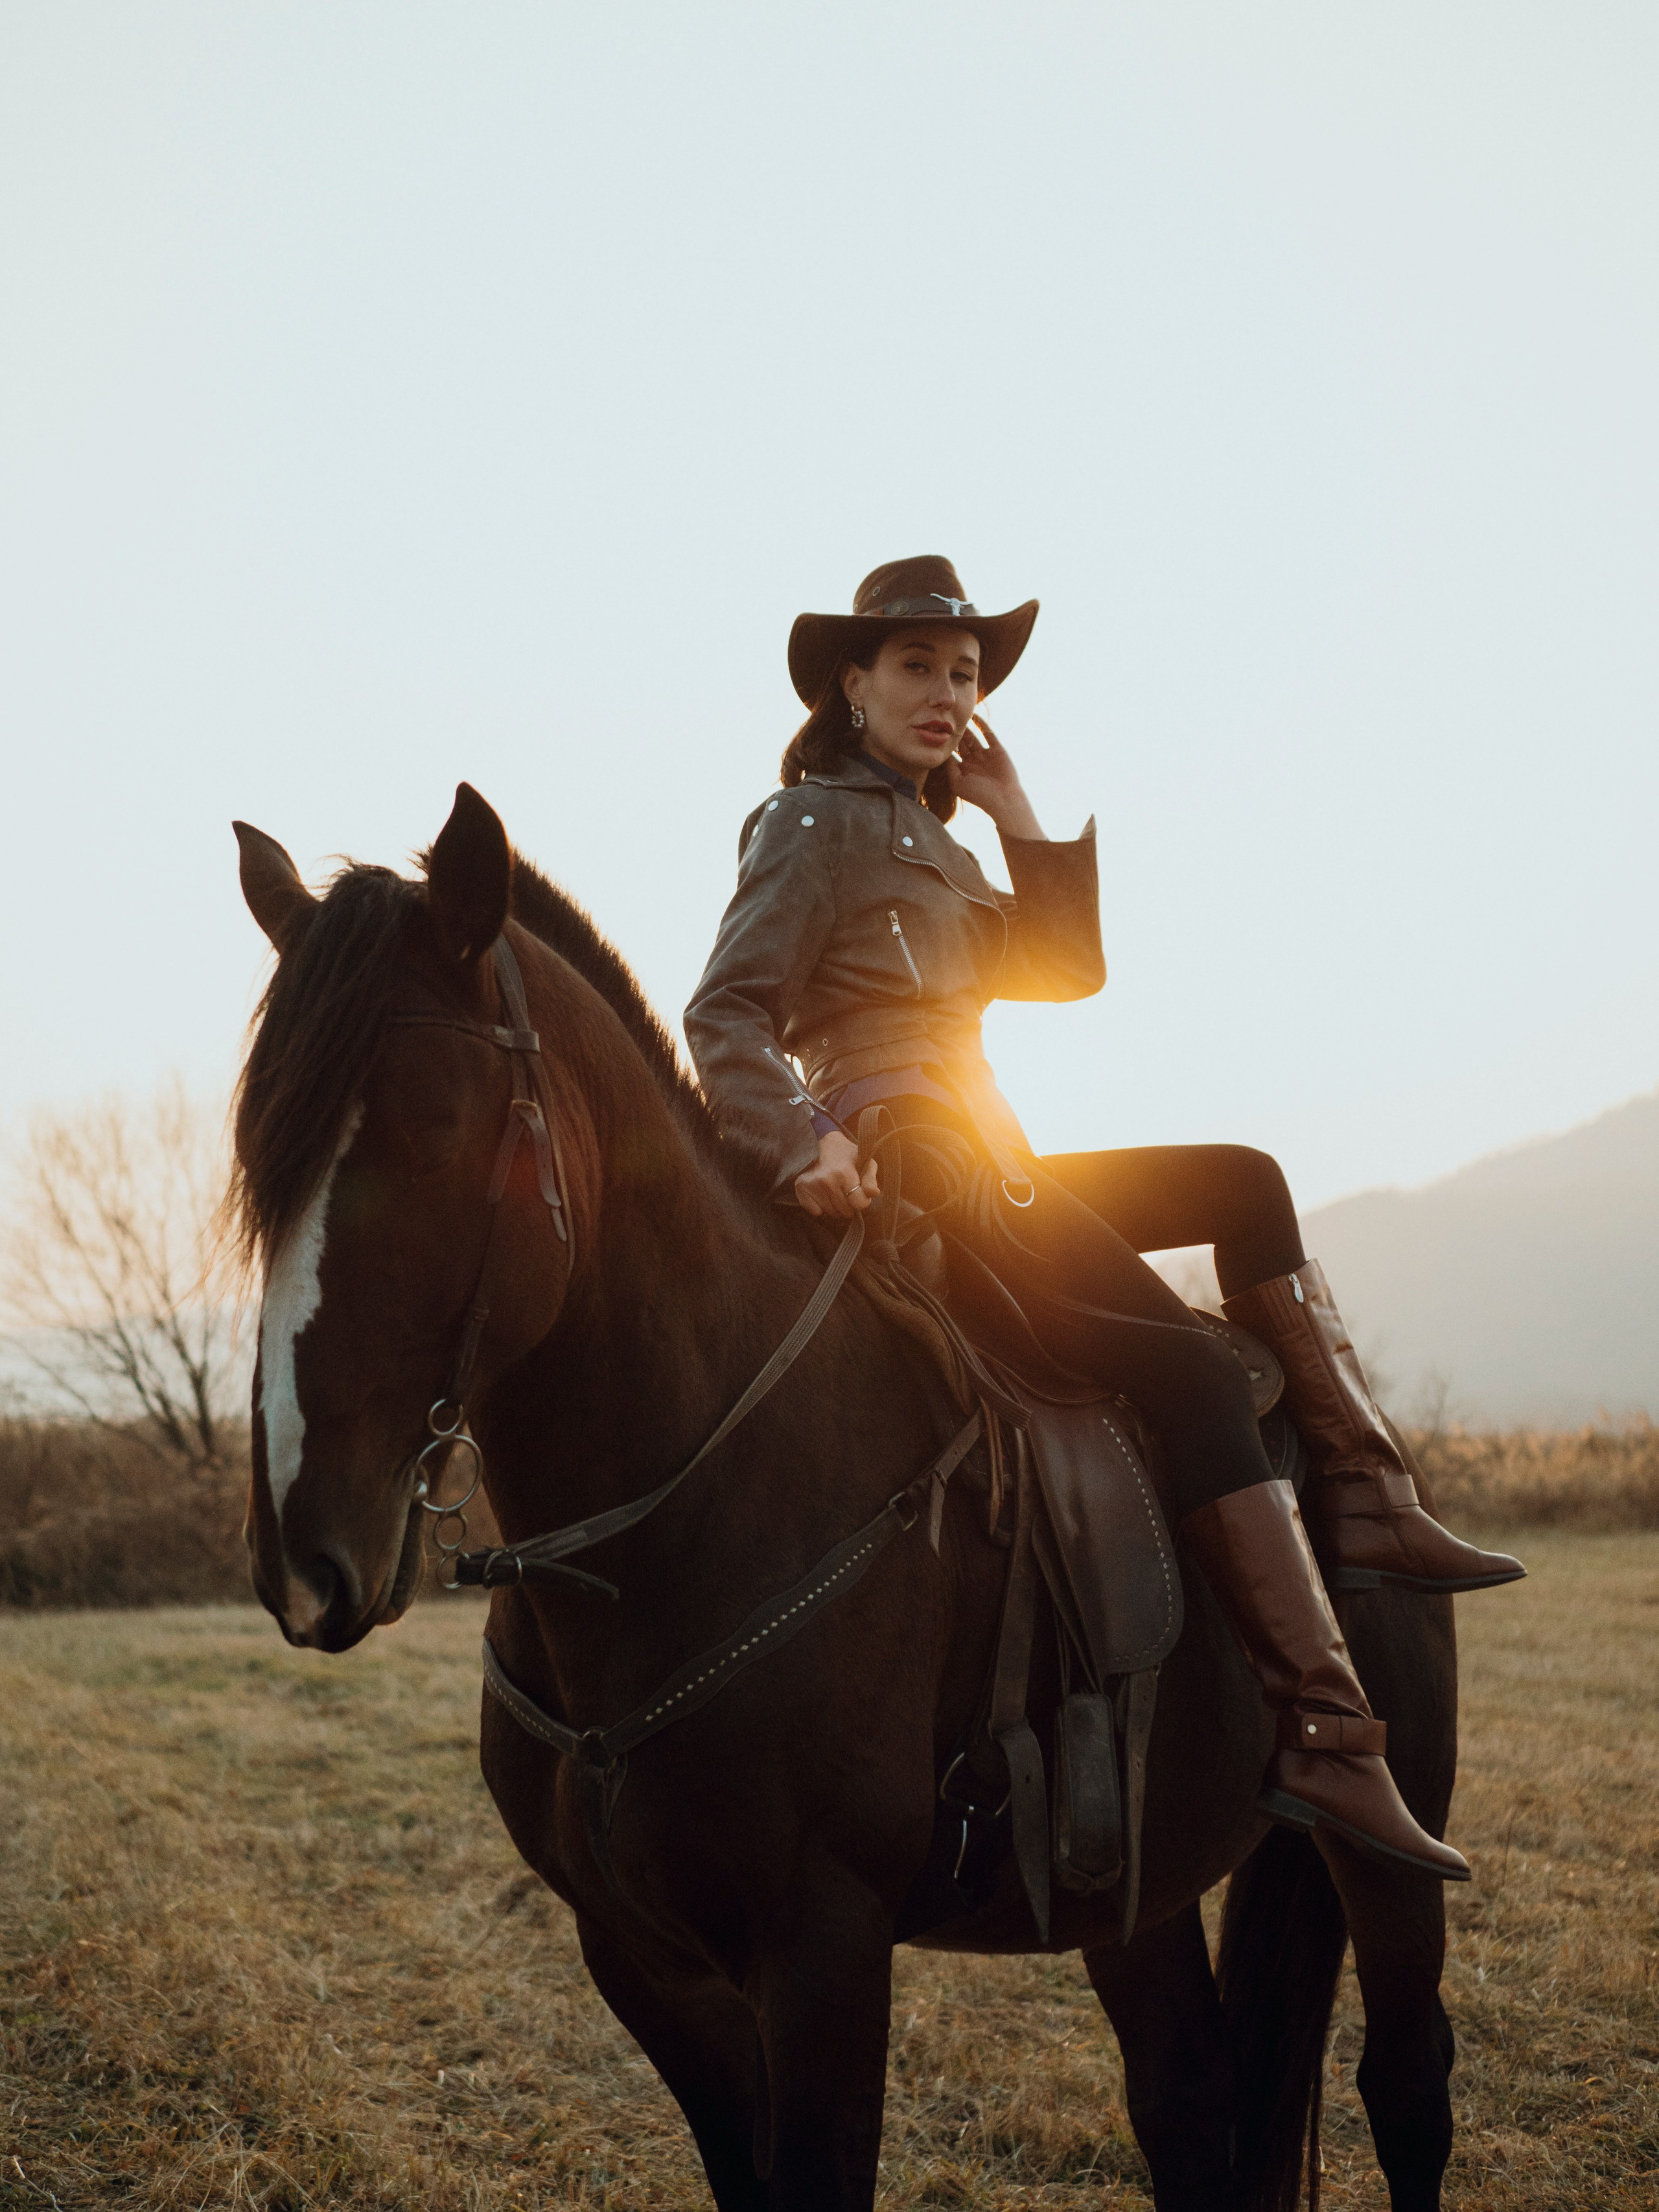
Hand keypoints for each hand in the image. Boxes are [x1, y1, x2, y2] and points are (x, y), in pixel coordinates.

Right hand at [794, 1131, 878, 1219]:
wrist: (822, 1143)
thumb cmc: (847, 1155)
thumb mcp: (864, 1162)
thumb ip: (870, 1179)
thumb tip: (874, 1193)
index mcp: (844, 1173)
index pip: (859, 1204)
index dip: (862, 1201)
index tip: (859, 1192)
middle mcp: (826, 1180)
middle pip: (845, 1211)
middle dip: (849, 1204)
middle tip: (846, 1190)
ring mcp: (812, 1185)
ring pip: (831, 1213)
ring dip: (836, 1207)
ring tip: (835, 1191)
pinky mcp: (801, 1189)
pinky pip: (816, 1212)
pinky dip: (821, 1208)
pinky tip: (823, 1194)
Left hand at [949, 717, 1045, 839]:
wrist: (1003, 798)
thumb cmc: (979, 794)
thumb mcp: (958, 782)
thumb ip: (949, 767)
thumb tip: (943, 752)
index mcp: (963, 770)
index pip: (951, 753)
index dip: (944, 743)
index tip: (935, 732)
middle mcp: (973, 761)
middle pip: (961, 743)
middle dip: (954, 733)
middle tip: (944, 720)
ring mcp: (985, 754)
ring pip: (973, 737)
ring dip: (966, 727)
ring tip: (957, 715)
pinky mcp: (997, 750)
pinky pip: (988, 734)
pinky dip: (982, 725)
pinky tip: (974, 715)